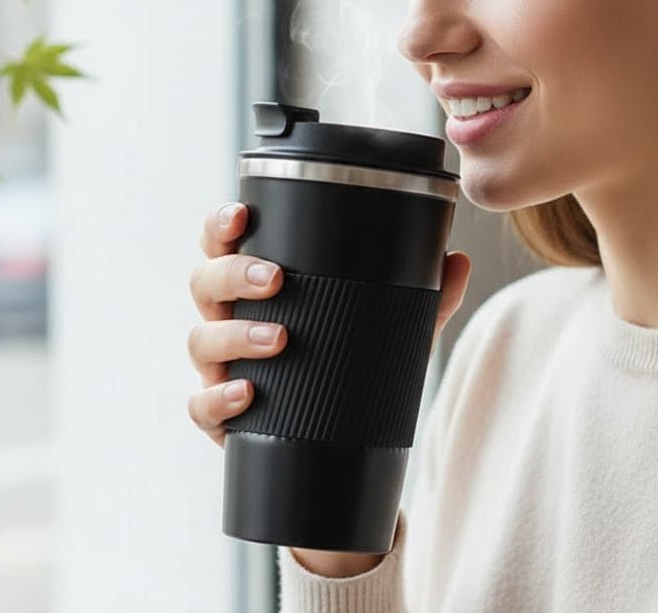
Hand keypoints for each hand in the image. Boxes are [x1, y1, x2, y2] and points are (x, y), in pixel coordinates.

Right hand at [187, 202, 471, 576]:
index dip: (221, 224)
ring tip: (278, 338)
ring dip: (233, 335)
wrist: (339, 442)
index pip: (223, 243)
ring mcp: (220, 367)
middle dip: (233, 274)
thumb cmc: (349, 363)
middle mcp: (228, 318)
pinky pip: (201, 405)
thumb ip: (422, 294)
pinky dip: (219, 399)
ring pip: (200, 340)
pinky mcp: (221, 415)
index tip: (242, 215)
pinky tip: (248, 393)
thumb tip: (457, 260)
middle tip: (276, 278)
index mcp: (256, 285)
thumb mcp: (387, 326)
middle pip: (205, 282)